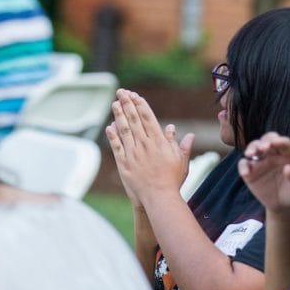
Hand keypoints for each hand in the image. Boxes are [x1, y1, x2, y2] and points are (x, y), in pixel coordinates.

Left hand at [105, 89, 193, 208]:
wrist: (160, 197)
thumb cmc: (172, 180)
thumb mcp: (180, 160)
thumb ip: (178, 143)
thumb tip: (175, 129)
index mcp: (159, 142)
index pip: (148, 118)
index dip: (140, 105)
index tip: (135, 96)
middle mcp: (145, 145)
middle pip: (134, 120)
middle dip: (128, 104)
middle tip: (121, 92)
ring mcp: (133, 154)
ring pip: (124, 130)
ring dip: (119, 115)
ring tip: (115, 103)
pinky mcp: (124, 164)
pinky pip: (117, 147)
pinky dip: (113, 136)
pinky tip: (109, 126)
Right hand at [238, 132, 289, 212]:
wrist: (284, 205)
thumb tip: (288, 169)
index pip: (285, 143)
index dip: (280, 141)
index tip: (275, 143)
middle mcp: (275, 154)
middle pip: (268, 139)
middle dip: (264, 141)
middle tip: (262, 148)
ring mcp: (261, 162)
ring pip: (254, 147)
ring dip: (252, 148)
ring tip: (250, 154)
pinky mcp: (251, 172)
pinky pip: (243, 164)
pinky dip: (243, 166)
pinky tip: (245, 173)